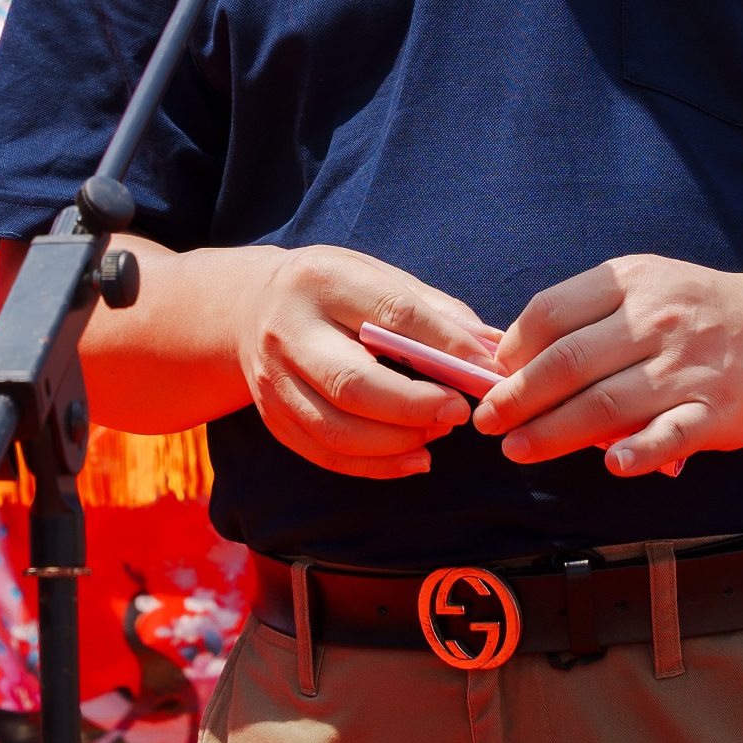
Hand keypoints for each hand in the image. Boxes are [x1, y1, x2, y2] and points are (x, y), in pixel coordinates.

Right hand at [237, 248, 496, 480]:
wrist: (249, 307)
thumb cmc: (333, 291)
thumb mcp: (377, 276)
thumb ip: (436, 312)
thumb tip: (493, 350)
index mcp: (321, 282)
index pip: (389, 314)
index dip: (443, 345)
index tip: (485, 369)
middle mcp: (288, 333)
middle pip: (353, 383)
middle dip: (415, 405)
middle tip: (459, 412)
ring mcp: (274, 381)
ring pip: (338, 430)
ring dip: (399, 441)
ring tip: (438, 430)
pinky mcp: (273, 419)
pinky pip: (327, 455)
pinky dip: (377, 466)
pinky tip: (415, 458)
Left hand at [476, 256, 742, 478]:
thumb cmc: (698, 312)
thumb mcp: (646, 287)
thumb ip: (587, 314)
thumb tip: (513, 358)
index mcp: (631, 283)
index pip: (551, 313)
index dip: (511, 349)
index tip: (492, 376)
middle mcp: (656, 320)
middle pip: (568, 363)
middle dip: (518, 397)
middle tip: (489, 421)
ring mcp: (687, 367)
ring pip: (606, 403)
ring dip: (554, 432)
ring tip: (519, 449)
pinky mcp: (716, 410)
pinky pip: (671, 433)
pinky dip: (639, 451)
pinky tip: (611, 464)